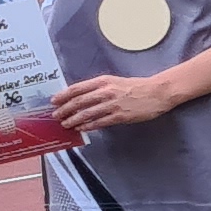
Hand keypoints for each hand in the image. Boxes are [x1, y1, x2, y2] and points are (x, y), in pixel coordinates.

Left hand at [53, 72, 186, 130]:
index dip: (63, 95)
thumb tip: (81, 97)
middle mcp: (106, 92)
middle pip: (79, 101)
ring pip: (87, 113)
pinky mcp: (120, 116)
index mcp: (103, 81)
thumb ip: (99, 88)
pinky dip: (88, 126)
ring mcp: (113, 105)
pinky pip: (99, 122)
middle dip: (64, 109)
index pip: (77, 88)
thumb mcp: (115, 82)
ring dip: (74, 120)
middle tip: (56, 115)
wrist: (157, 92)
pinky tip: (81, 128)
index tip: (54, 101)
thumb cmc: (136, 87)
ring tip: (65, 124)